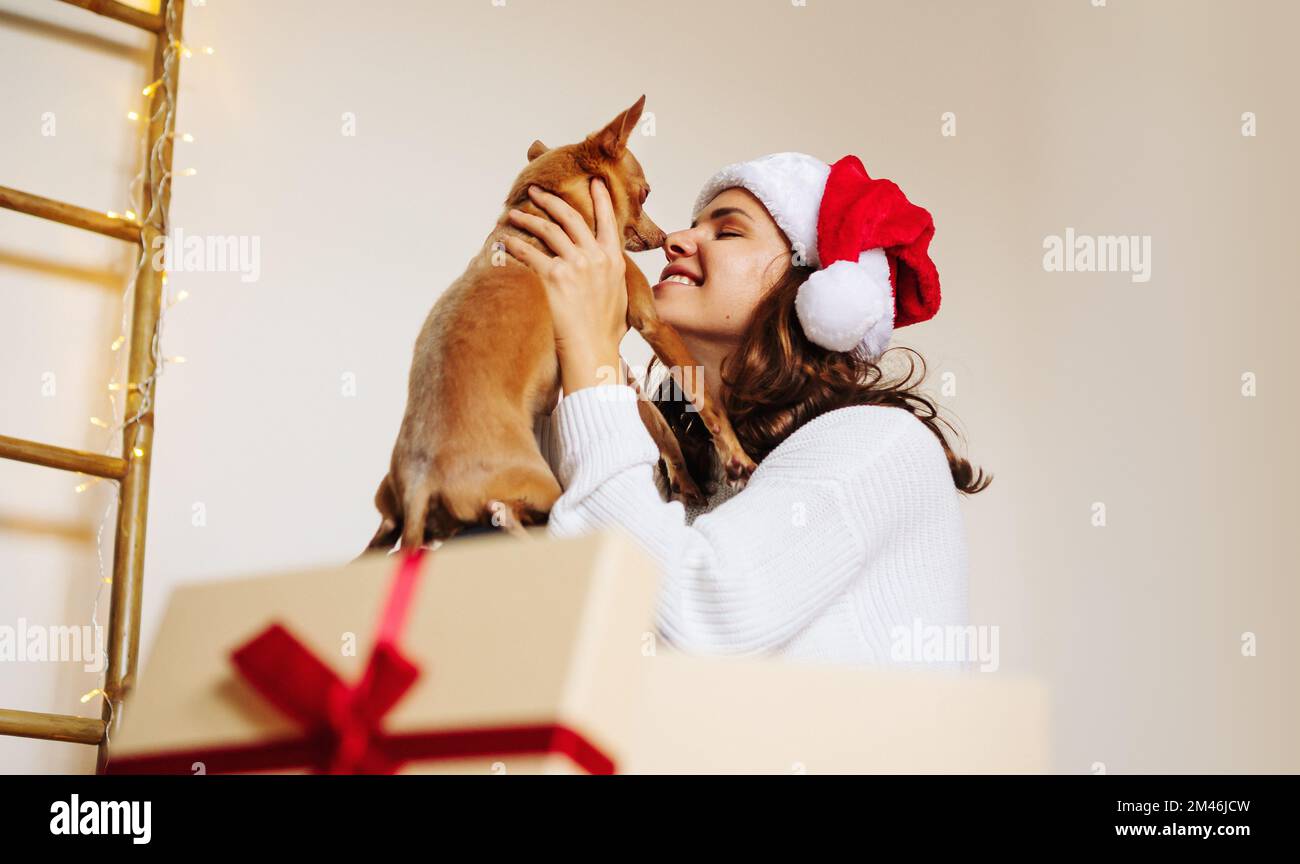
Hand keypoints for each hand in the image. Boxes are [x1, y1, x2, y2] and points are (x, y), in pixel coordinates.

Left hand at [502, 179, 628, 393]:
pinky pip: (530, 254)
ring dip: (529, 219)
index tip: (594, 181)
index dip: (600, 199)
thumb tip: (609, 271)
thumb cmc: (605, 332)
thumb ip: (614, 277)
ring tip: (514, 214)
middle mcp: (596, 257)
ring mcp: (575, 265)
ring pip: (548, 231)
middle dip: (551, 201)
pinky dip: (515, 245)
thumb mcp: (621, 298)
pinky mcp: (554, 277)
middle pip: (571, 218)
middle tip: (536, 191)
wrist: (593, 350)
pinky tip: (505, 241)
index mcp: (613, 260)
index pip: (607, 221)